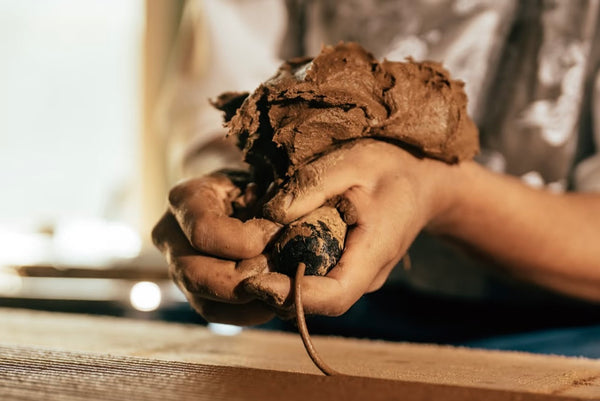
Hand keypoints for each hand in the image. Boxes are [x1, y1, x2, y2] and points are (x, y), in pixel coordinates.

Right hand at [151, 172, 280, 324]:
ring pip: (206, 302)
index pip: (205, 231)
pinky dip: (250, 312)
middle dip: (246, 279)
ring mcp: (177, 267)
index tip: (279, 233)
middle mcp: (170, 235)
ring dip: (251, 301)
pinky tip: (276, 300)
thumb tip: (287, 225)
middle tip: (282, 271)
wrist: (245, 191)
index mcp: (185, 198)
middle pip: (196, 276)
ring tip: (283, 288)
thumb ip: (277, 195)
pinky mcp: (193, 291)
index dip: (247, 240)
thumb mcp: (266, 174)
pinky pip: (217, 314)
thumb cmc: (259, 177)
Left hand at [243, 139, 454, 316]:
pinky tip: (268, 247)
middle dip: (274, 290)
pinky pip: (315, 277)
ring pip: (313, 293)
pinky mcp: (347, 267)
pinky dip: (289, 268)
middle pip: (316, 302)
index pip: (333, 296)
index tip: (253, 281)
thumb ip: (311, 186)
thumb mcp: (353, 163)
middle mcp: (365, 276)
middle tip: (237, 267)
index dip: (291, 295)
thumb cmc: (392, 168)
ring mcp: (357, 275)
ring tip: (245, 257)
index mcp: (373, 254)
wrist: (423, 180)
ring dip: (278, 281)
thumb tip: (268, 216)